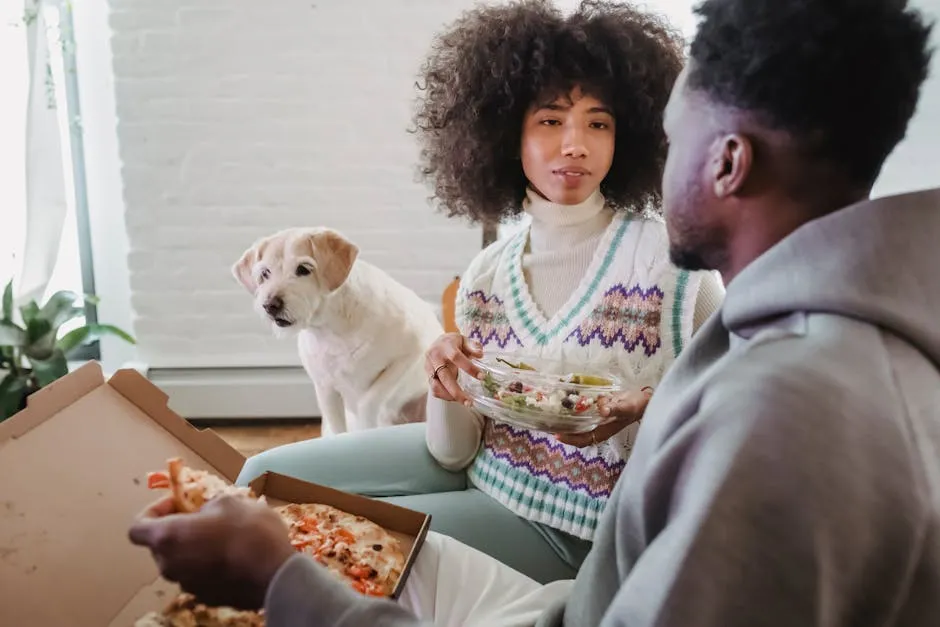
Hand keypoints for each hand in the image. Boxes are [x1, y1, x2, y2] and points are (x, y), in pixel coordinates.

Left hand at [128, 495, 294, 609]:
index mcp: (168, 538)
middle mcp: (169, 565)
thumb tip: (203, 513)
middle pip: (160, 545)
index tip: (177, 503)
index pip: (137, 528)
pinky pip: (199, 576)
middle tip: (204, 516)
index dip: (153, 511)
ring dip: (194, 548)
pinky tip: (233, 556)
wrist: (274, 573)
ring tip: (223, 536)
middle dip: (178, 529)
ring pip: (181, 562)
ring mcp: (186, 585)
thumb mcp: (229, 501)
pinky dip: (208, 565)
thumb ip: (206, 507)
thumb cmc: (249, 531)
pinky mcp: (206, 597)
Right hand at [425, 332, 483, 405]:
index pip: (456, 357)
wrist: (438, 342)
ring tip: (464, 402)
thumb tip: (480, 355)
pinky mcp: (428, 375)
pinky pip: (434, 389)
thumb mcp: (464, 340)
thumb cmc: (454, 342)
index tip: (482, 377)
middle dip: (457, 391)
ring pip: (436, 386)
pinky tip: (456, 398)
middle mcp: (435, 357)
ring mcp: (429, 367)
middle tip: (470, 402)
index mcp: (446, 347)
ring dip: (450, 396)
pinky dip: (444, 396)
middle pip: (444, 377)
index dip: (469, 368)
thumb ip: (472, 346)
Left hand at [555, 388, 652, 447]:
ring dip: (566, 423)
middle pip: (577, 435)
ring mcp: (597, 421)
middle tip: (547, 424)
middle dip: (563, 431)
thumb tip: (602, 410)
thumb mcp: (626, 406)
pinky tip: (565, 403)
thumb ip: (614, 408)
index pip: (583, 440)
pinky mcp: (597, 413)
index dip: (570, 439)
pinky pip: (582, 416)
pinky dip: (573, 412)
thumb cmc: (636, 405)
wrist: (644, 400)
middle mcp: (598, 428)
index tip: (557, 434)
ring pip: (578, 426)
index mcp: (604, 431)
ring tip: (551, 416)